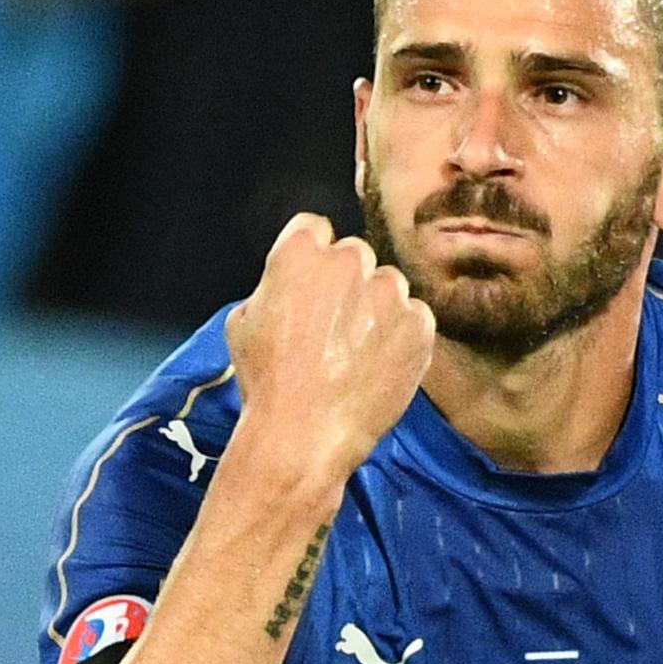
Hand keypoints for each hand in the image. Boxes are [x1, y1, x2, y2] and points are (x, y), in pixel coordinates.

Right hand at [226, 213, 434, 479]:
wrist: (304, 434)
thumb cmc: (266, 382)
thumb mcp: (243, 323)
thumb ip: (274, 287)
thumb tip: (291, 285)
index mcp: (300, 252)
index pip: (314, 229)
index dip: (310, 258)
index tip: (310, 285)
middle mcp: (349, 261)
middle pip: (355, 255)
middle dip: (346, 283)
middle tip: (333, 326)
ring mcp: (389, 292)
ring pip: (388, 286)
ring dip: (377, 308)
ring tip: (356, 352)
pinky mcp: (419, 324)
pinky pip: (414, 317)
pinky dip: (401, 336)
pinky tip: (378, 365)